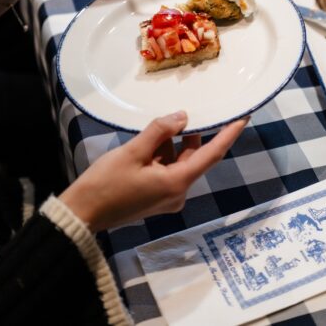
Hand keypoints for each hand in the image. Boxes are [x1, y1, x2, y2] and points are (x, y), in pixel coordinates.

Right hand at [60, 112, 248, 231]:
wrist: (83, 213)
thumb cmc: (106, 183)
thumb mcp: (133, 151)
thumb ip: (160, 132)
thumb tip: (182, 117)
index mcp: (177, 183)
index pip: (212, 154)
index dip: (228, 135)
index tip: (243, 118)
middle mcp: (178, 193)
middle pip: (193, 157)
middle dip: (187, 135)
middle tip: (181, 113)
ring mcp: (168, 198)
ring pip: (178, 163)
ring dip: (169, 146)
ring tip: (151, 131)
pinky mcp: (157, 199)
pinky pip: (168, 172)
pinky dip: (161, 157)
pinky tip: (145, 146)